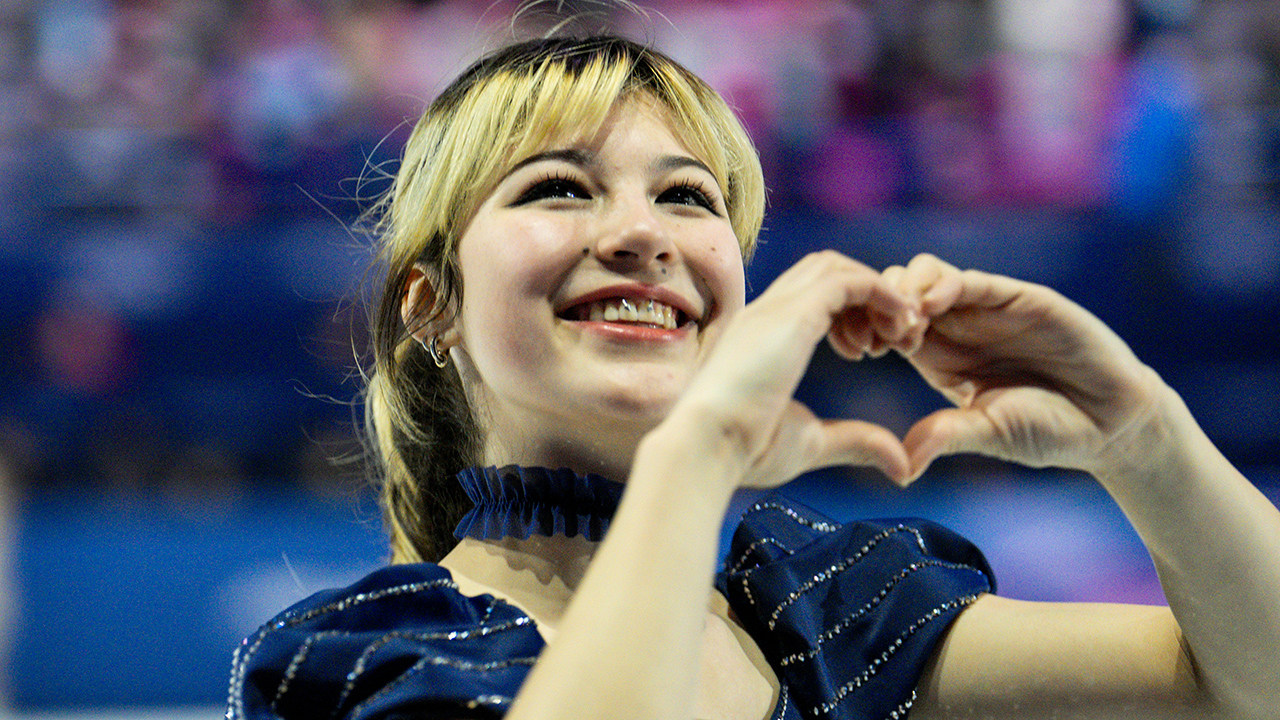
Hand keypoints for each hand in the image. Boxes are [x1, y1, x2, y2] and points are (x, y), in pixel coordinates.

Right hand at [673, 251, 921, 487]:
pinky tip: (900, 324)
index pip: (810, 294)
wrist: (707, 446)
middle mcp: (766, 312)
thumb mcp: (812, 443)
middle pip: (824, 270)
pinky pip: (850, 281)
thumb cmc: (744, 450)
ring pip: (837, 267)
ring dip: (878, 291)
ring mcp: (777, 307)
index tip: (874, 351)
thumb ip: (856, 441)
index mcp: (761, 335)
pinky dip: (882, 293)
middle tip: (896, 337)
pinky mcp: (794, 313)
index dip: (851, 313)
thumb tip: (902, 466)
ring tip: (902, 332)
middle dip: (867, 295)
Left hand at [883, 254, 1166, 480]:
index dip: (869, 328)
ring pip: (928, 274)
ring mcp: (988, 309)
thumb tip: (901, 468)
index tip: (864, 351)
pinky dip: (944, 285)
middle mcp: (958, 327)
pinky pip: (973, 280)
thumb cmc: (1049, 431)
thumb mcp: (988, 433)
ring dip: (907, 290)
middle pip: (899, 290)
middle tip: (881, 337)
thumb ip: (946, 436)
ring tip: (908, 326)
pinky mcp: (1019, 298)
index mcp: (939, 357)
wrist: (1112, 422)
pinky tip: (930, 307)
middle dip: (881, 305)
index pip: (888, 324)